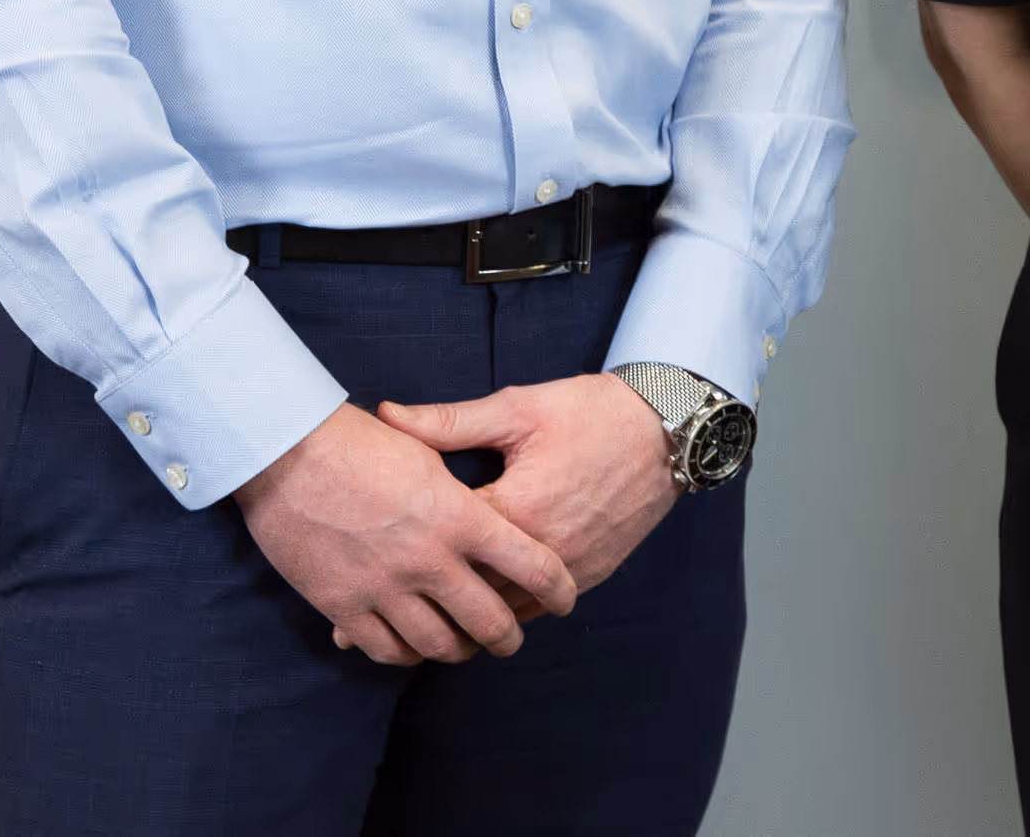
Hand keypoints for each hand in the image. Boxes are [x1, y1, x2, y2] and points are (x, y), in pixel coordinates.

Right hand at [237, 401, 580, 665]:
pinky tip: (414, 645)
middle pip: (490, 621)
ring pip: (440, 645)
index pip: (532, 565)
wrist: (286, 454)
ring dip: (461, 650)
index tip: (566, 597)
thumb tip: (492, 506)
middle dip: (509, 636)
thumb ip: (462, 488)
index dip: (558, 588)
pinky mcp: (344, 606)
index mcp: (461, 517)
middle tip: (512, 638)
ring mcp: (385, 588)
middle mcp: (429, 560)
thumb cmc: (360, 442)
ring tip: (466, 645)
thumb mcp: (427, 451)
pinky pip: (387, 649)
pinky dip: (408, 654)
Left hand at [381, 374, 678, 598]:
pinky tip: (481, 610)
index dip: (400, 557)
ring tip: (419, 621)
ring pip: (504, 613)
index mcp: (515, 509)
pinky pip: (539, 610)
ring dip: (466, 616)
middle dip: (423, 602)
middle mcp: (542, 549)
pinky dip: (508, 612)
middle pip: (469, 593)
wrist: (667, 427)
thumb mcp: (517, 409)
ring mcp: (570, 568)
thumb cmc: (591, 412)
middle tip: (370, 616)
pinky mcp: (592, 574)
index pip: (444, 547)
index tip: (363, 567)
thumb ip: (448, 422)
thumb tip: (387, 416)